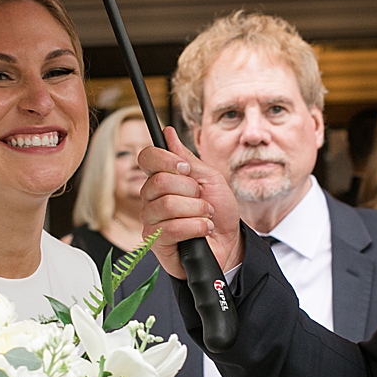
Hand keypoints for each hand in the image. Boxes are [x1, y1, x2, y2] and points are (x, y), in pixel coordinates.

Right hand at [138, 126, 243, 279]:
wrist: (229, 243)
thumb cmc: (219, 212)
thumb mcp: (210, 179)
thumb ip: (188, 158)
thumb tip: (169, 133)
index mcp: (161, 178)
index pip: (147, 158)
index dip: (165, 159)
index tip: (186, 168)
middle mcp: (151, 198)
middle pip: (160, 181)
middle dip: (191, 191)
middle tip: (202, 201)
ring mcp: (151, 220)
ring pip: (167, 205)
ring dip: (197, 211)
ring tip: (205, 217)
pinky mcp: (156, 241)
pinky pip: (171, 228)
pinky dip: (196, 227)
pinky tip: (203, 230)